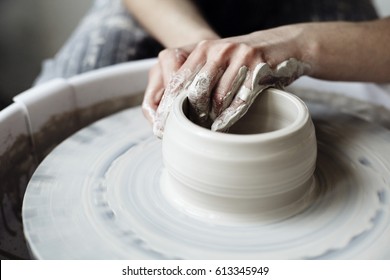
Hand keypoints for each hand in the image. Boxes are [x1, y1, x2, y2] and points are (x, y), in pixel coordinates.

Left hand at [143, 29, 310, 137]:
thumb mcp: (213, 61)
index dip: (167, 107)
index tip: (161, 129)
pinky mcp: (259, 68)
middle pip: (194, 92)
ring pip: (217, 99)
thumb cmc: (239, 60)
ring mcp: (239, 57)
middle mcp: (217, 50)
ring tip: (206, 130)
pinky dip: (229, 118)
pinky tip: (221, 127)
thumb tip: (165, 110)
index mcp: (201, 48)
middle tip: (184, 134)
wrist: (281, 45)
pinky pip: (240, 101)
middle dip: (187, 117)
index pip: (176, 81)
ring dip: (210, 119)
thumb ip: (191, 78)